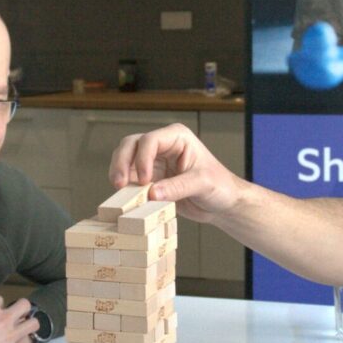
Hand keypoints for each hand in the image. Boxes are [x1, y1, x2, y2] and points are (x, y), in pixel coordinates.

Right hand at [109, 123, 244, 222]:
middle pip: (131, 145)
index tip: (145, 181)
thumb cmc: (220, 186)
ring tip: (120, 191)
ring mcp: (154, 162)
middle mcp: (163, 146)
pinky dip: (125, 188)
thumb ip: (178, 187)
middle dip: (122, 162)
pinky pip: (131, 179)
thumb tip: (151, 193)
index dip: (142, 158)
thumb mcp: (203, 184)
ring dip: (119, 173)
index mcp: (177, 137)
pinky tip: (127, 199)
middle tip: (119, 183)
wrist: (222, 204)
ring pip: (126, 160)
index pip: (150, 140)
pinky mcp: (150, 179)